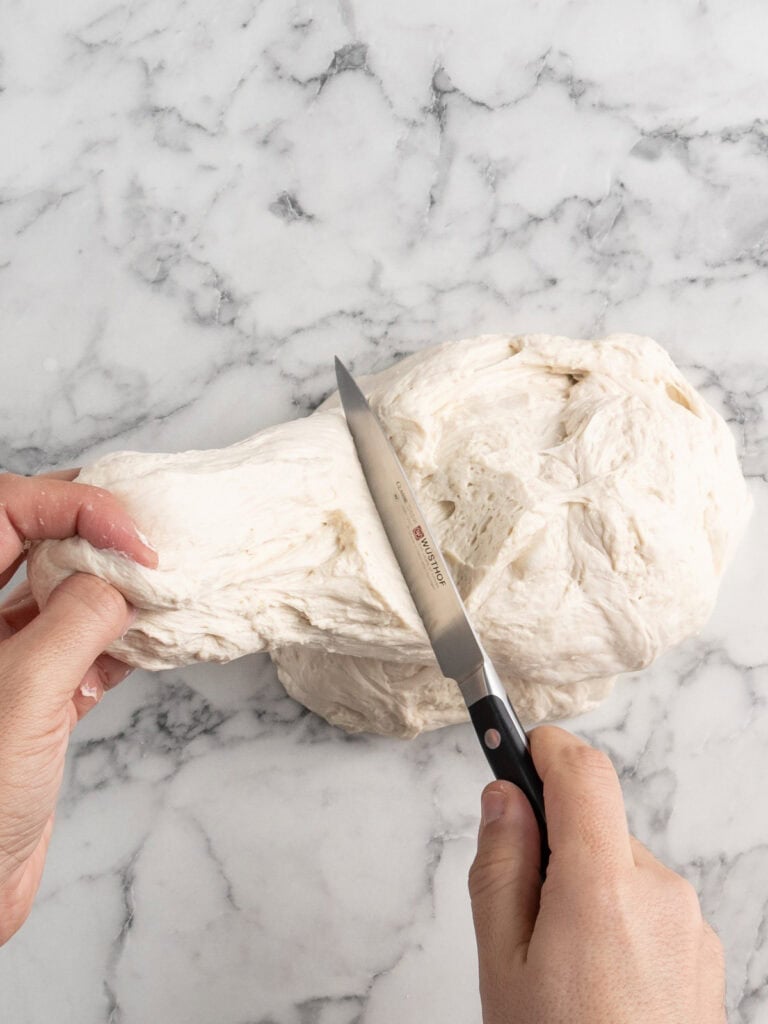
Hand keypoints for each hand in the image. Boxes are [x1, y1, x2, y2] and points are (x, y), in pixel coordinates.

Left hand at [0, 472, 156, 943]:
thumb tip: (119, 579)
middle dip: (93, 530)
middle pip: (33, 541)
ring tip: (162, 586)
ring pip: (61, 595)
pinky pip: (81, 651)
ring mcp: (2, 663)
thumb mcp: (23, 693)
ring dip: (113, 589)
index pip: (5, 509)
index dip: (71, 504)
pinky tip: (152, 641)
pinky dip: (119, 643)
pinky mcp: (32, 703)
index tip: (131, 534)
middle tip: (149, 535)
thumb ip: (76, 621)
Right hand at [469, 726, 725, 1023]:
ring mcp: (693, 928)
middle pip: (599, 828)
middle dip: (556, 849)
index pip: (584, 775)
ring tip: (563, 969)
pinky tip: (600, 985)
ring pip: (623, 870)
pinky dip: (620, 922)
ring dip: (588, 891)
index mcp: (605, 888)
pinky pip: (652, 908)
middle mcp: (662, 895)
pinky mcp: (707, 957)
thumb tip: (504, 798)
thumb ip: (499, 866)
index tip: (520, 745)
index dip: (546, 747)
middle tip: (522, 915)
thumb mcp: (501, 963)